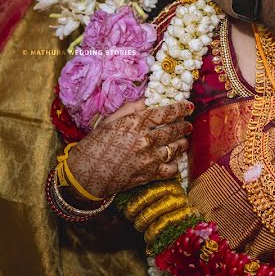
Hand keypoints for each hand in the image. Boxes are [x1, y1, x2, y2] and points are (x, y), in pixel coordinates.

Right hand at [66, 100, 192, 198]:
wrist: (84, 175)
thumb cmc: (94, 145)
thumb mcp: (109, 121)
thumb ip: (131, 109)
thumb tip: (148, 101)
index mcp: (136, 124)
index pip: (166, 112)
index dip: (181, 108)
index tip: (189, 106)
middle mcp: (146, 140)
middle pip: (175, 130)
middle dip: (184, 126)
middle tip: (187, 124)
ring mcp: (149, 158)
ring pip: (177, 148)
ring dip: (182, 142)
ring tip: (182, 140)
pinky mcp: (149, 175)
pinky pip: (171, 168)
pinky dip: (175, 163)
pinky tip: (173, 159)